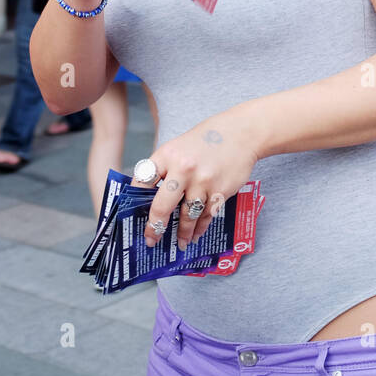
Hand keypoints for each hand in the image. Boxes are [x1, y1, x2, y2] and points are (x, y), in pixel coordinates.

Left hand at [139, 114, 260, 249]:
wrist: (241, 132)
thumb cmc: (207, 140)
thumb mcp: (179, 147)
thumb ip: (166, 169)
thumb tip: (152, 198)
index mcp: (167, 155)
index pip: (143, 181)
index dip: (135, 200)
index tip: (134, 215)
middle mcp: (183, 169)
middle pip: (162, 206)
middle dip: (155, 227)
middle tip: (152, 239)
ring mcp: (203, 181)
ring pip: (187, 215)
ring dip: (183, 232)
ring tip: (181, 242)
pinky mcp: (220, 191)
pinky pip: (206, 215)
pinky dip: (201, 226)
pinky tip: (197, 233)